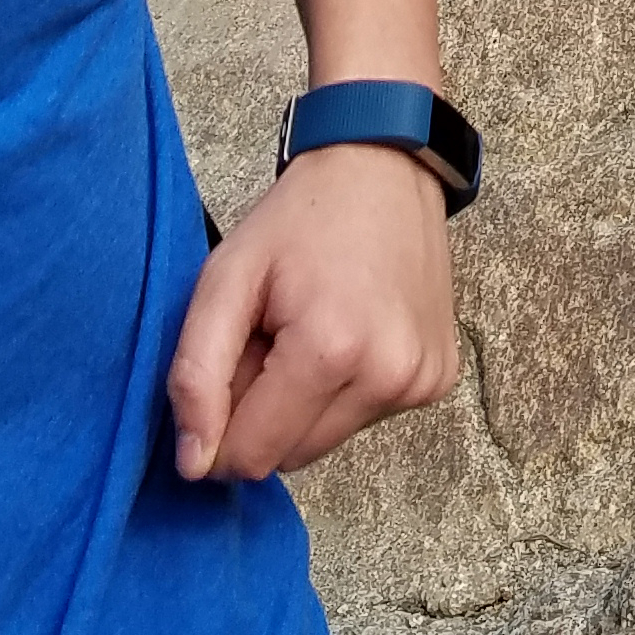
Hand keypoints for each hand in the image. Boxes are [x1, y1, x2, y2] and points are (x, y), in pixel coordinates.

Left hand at [167, 141, 458, 481]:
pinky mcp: (440, 380)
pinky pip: (364, 419)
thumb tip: (195, 465)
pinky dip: (343, 392)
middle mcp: (389, 377)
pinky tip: (347, 333)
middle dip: (263, 413)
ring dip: (303, 406)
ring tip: (307, 333)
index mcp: (332, 352)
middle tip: (267, 341)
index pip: (252, 455)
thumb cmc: (300, 219)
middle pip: (291, 457)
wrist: (385, 169)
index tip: (224, 371)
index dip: (220, 428)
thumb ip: (197, 373)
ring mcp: (422, 382)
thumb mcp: (226, 278)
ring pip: (327, 443)